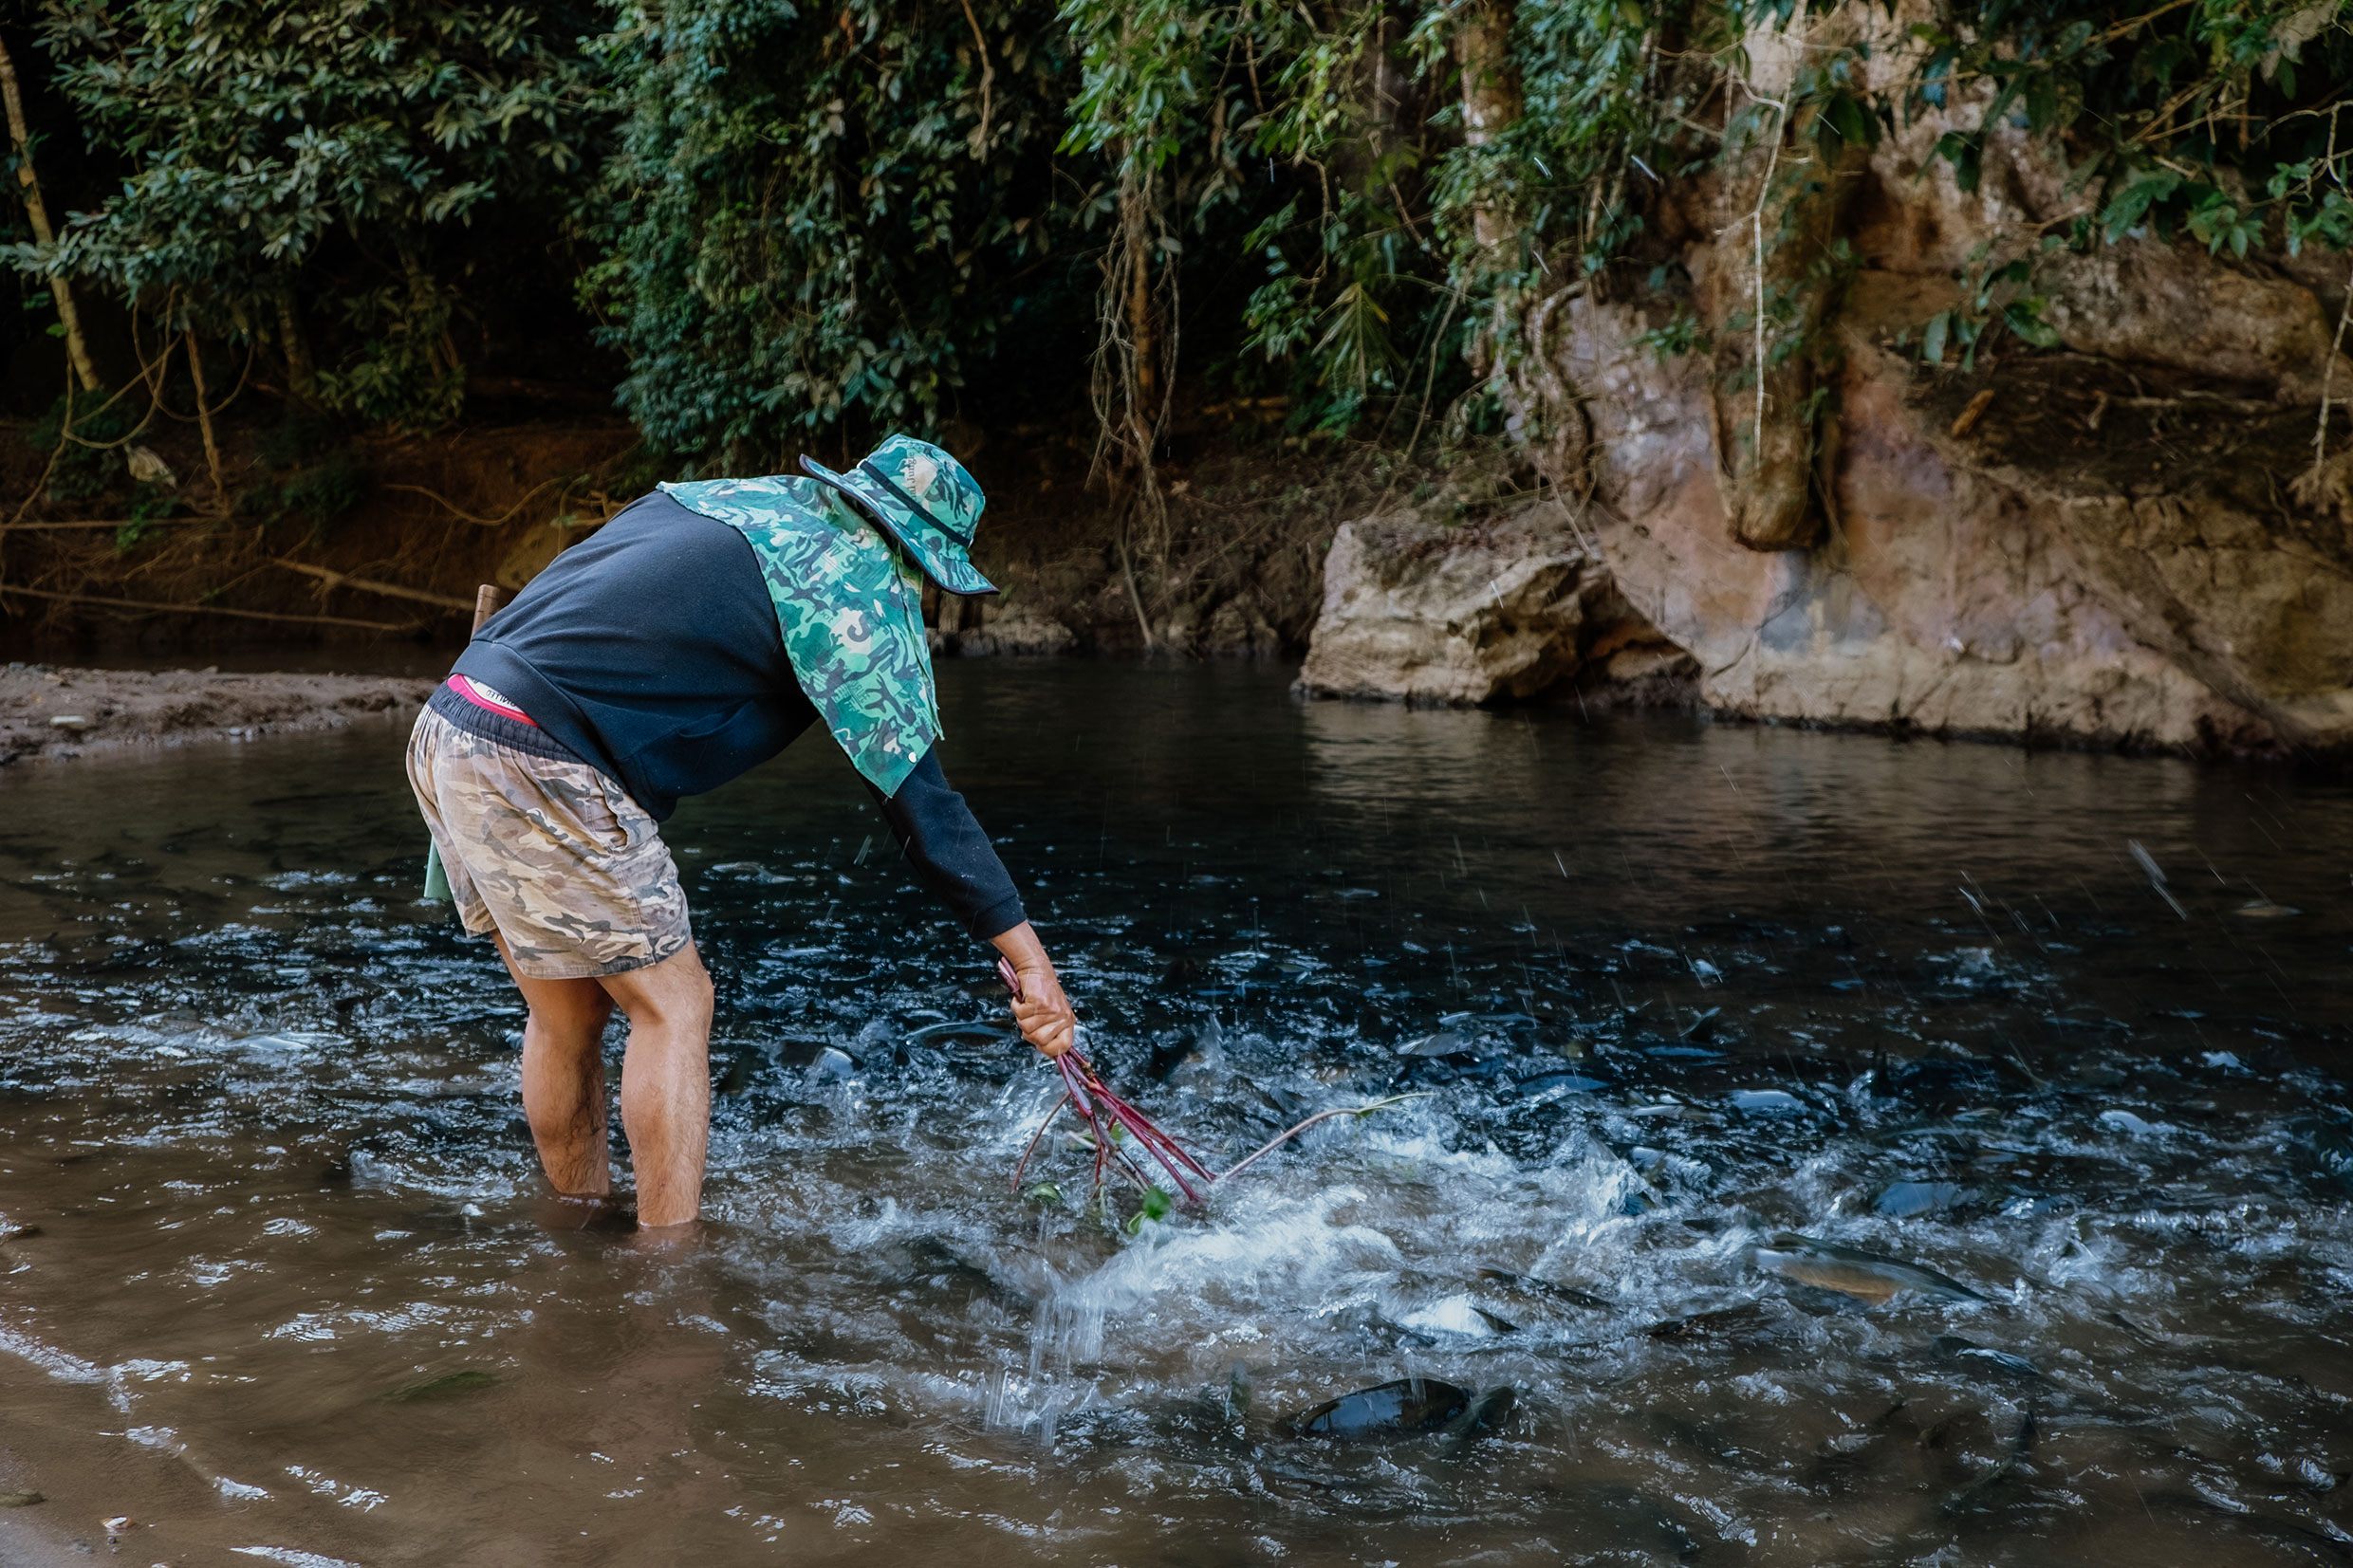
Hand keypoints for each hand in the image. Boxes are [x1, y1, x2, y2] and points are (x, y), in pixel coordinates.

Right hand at [990, 921, 1075, 1057]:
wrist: (1036, 969)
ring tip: (1028, 1005)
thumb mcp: (1053, 1013)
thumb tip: (1046, 1051)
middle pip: (1039, 1041)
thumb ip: (1051, 1031)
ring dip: (1022, 1017)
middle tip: (1029, 1018)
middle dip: (1029, 1031)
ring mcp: (1052, 1010)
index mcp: (1068, 1022)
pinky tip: (1024, 998)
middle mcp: (1063, 1017)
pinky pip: (1021, 1014)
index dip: (1049, 1049)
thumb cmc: (1042, 992)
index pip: (1063, 1047)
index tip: (1039, 1044)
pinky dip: (1017, 1007)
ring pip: (1027, 1029)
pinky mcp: (1040, 1002)